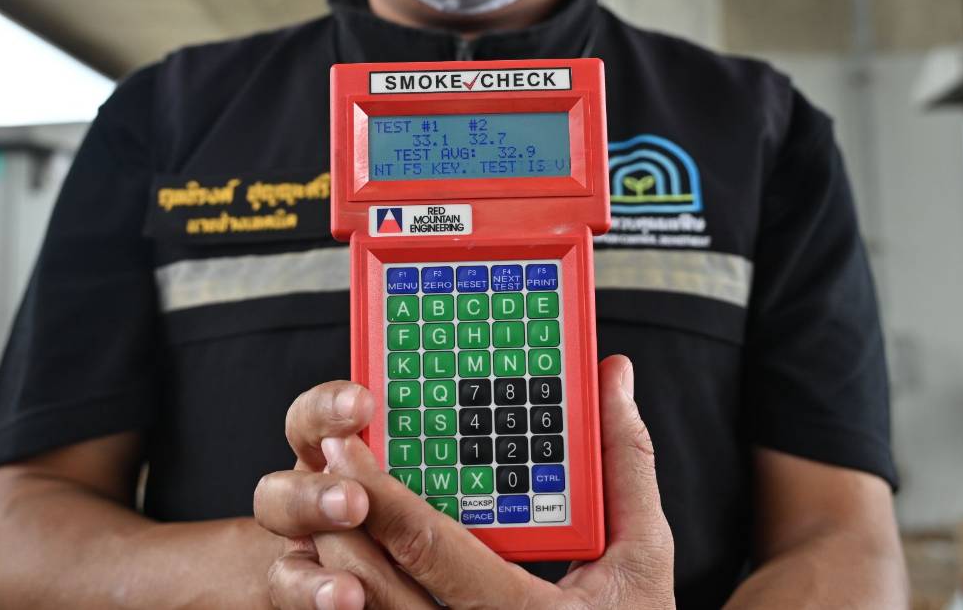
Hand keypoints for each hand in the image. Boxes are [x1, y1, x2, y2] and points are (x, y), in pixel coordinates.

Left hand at [279, 356, 675, 608]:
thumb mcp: (644, 555)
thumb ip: (624, 462)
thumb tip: (614, 375)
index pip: (430, 548)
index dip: (381, 494)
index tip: (344, 444)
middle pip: (376, 584)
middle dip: (339, 520)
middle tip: (318, 463)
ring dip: (337, 558)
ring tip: (322, 503)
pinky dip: (354, 596)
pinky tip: (345, 559)